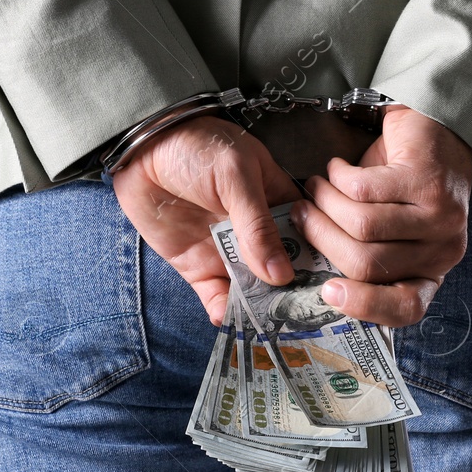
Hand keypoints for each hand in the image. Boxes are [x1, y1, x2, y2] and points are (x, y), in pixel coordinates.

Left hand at [110, 116, 300, 324]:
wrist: (139, 150)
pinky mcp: (198, 266)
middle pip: (283, 270)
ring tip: (266, 324)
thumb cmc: (194, 146)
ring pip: (253, 288)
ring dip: (260, 307)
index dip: (319, 262)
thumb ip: (257, 224)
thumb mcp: (235, 175)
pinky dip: (223, 310)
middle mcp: (257, 232)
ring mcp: (227, 251)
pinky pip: (216, 295)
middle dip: (292, 293)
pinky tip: (228, 317)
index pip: (308, 237)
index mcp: (277, 201)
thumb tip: (280, 273)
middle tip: (300, 317)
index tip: (332, 288)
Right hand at [293, 105, 471, 327]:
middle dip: (322, 237)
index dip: (363, 304)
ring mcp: (441, 217)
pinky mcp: (428, 182)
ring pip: (362, 227)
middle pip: (366, 265)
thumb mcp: (384, 229)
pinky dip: (339, 177)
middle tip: (302, 213)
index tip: (326, 290)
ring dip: (326, 202)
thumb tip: (305, 268)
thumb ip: (359, 252)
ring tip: (316, 186)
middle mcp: (444, 251)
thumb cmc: (401, 183)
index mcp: (432, 271)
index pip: (406, 307)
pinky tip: (338, 168)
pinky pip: (364, 190)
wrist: (433, 128)